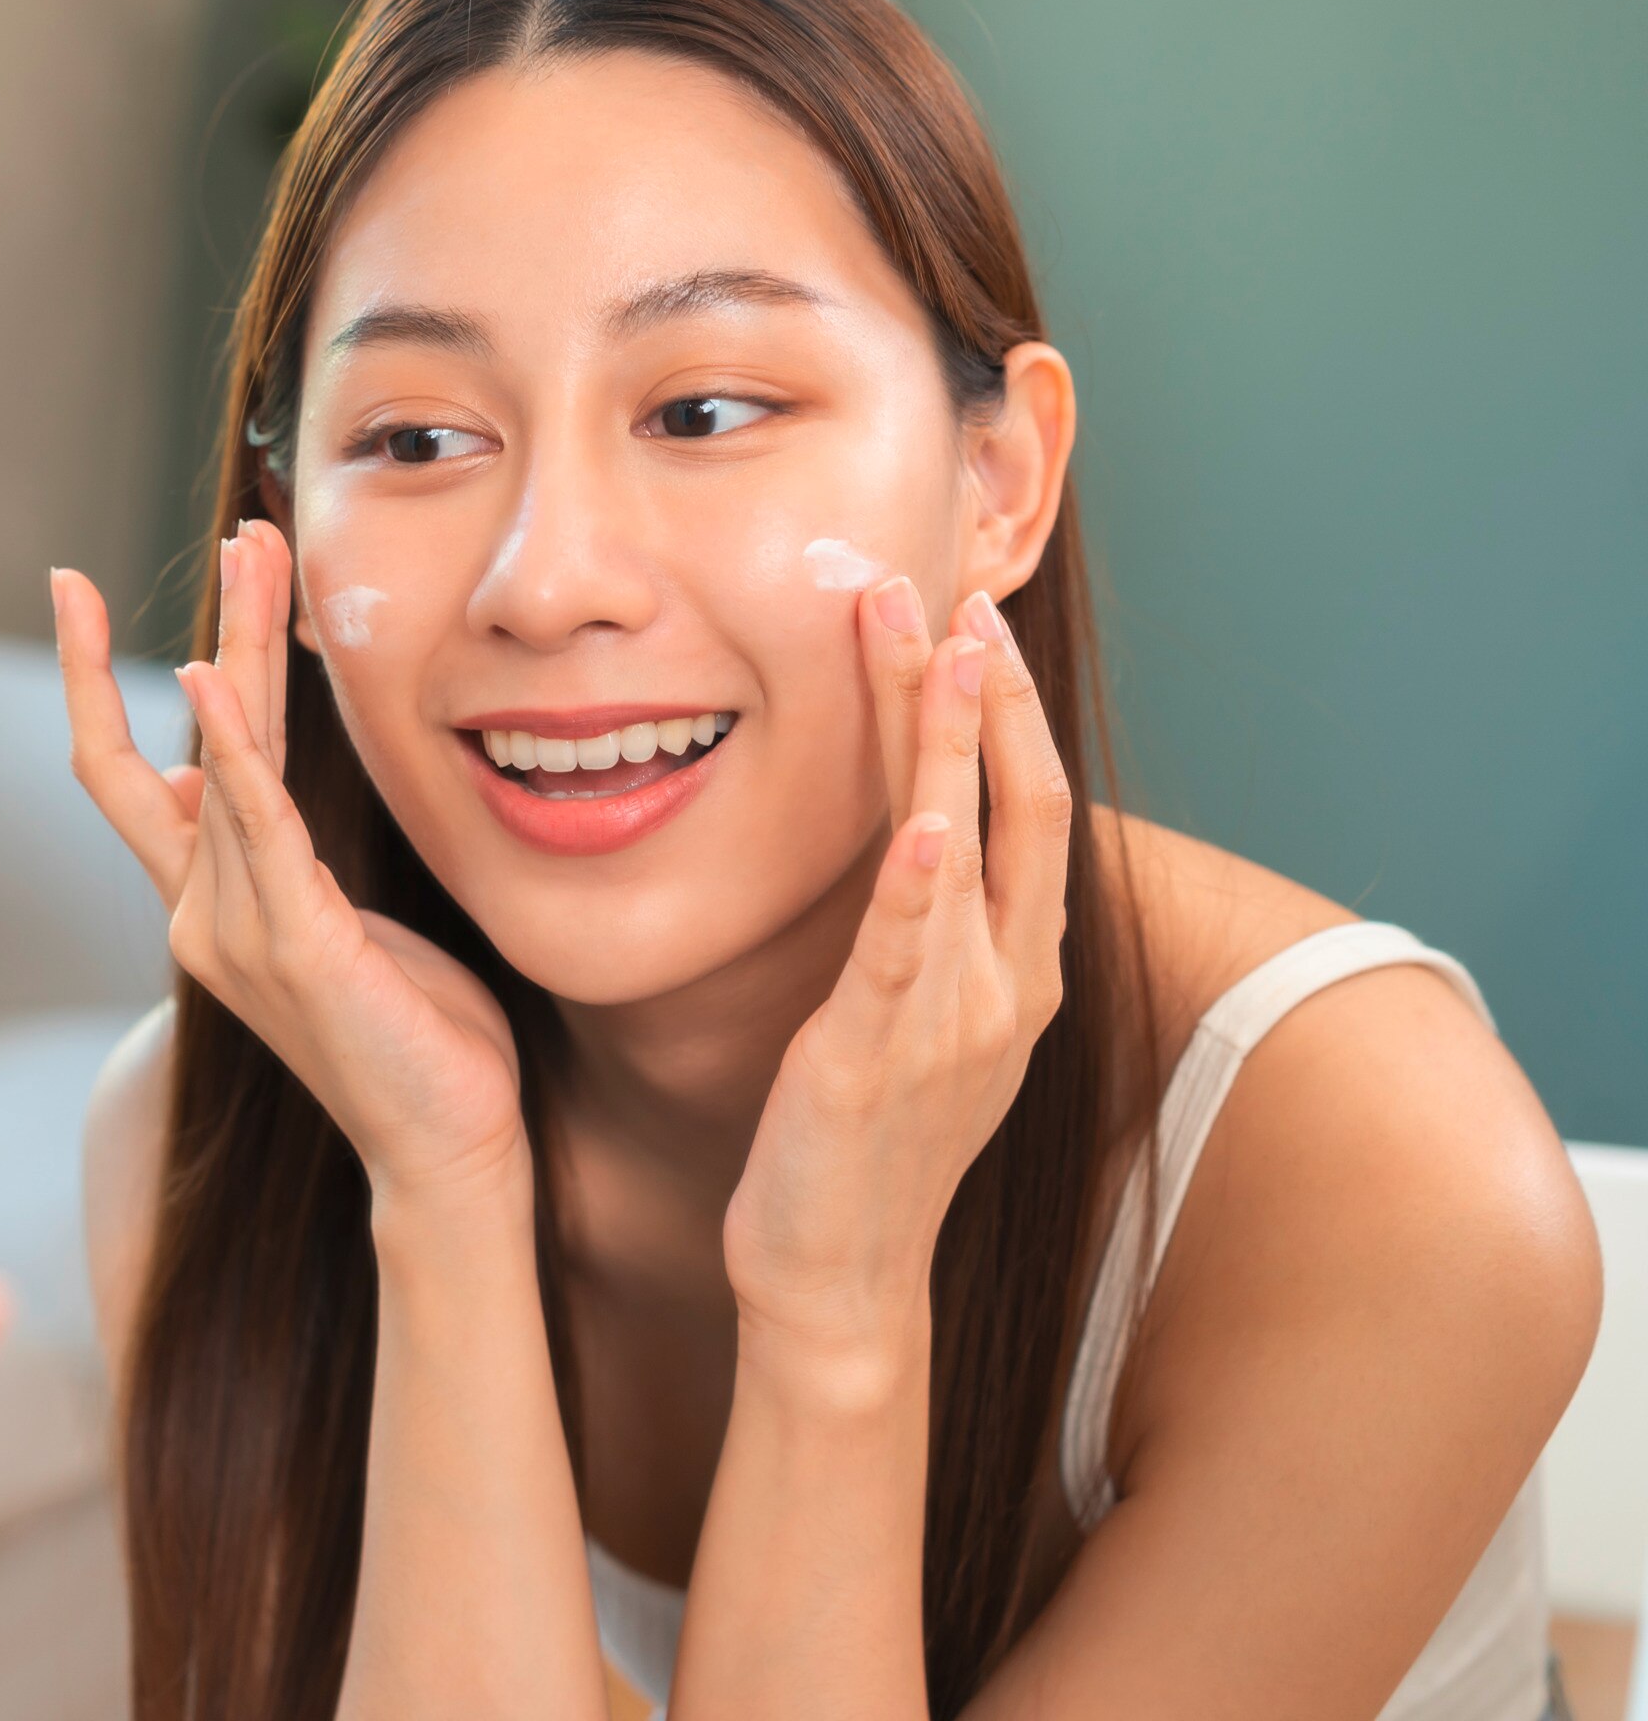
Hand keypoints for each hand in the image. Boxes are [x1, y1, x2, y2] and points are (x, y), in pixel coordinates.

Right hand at [49, 521, 524, 1207]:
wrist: (442, 1149)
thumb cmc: (412, 1037)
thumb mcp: (339, 924)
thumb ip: (286, 851)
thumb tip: (238, 773)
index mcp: (208, 903)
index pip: (128, 773)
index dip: (93, 681)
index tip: (77, 595)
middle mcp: (201, 911)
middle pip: (163, 745)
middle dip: (180, 632)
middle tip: (207, 535)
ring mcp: (237, 931)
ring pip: (220, 761)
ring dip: (240, 646)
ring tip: (254, 552)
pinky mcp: (293, 946)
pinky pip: (256, 826)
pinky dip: (233, 751)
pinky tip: (216, 680)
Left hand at [722, 582, 1072, 1367]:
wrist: (839, 1276)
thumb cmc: (863, 1144)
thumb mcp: (916, 1017)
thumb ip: (926, 926)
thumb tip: (918, 833)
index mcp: (1017, 970)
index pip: (1027, 808)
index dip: (1003, 709)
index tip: (969, 617)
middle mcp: (1005, 985)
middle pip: (1017, 806)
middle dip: (987, 694)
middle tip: (954, 590)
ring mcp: (950, 1021)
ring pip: (963, 853)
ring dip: (950, 744)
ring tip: (941, 646)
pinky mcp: (874, 1056)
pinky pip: (902, 957)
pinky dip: (916, 887)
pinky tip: (921, 826)